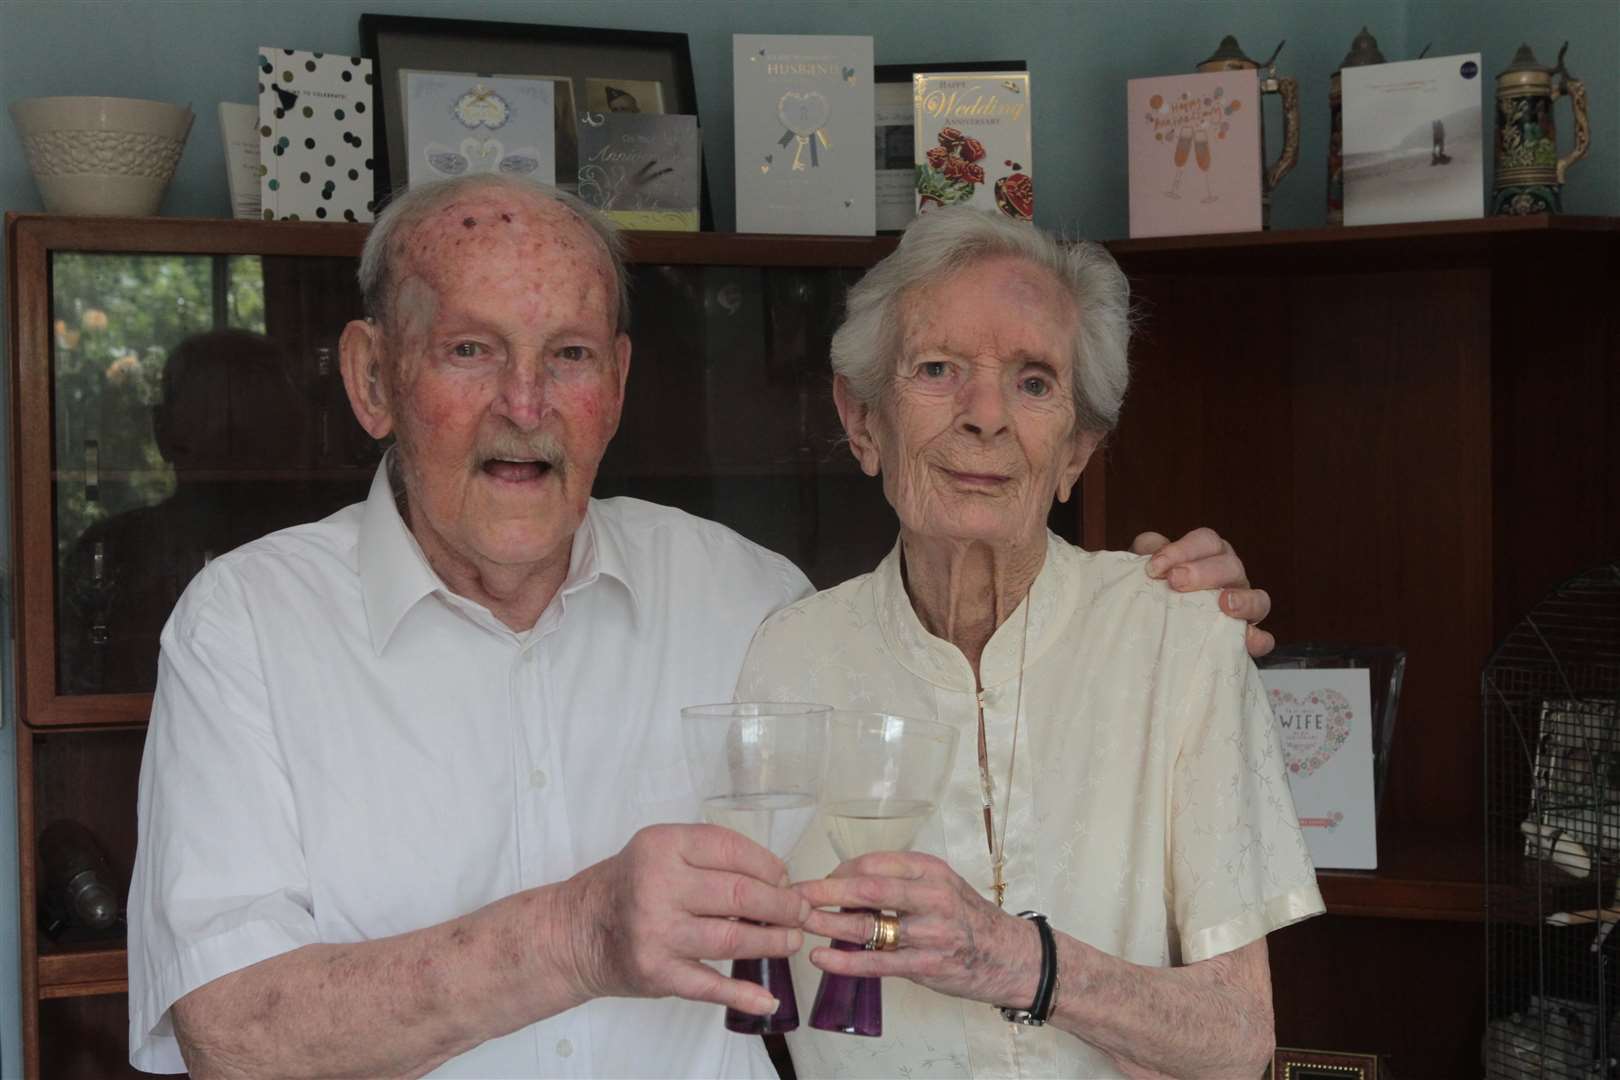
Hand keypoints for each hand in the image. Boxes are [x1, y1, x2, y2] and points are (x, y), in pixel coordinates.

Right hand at [569, 824, 809, 1015]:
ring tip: (792, 941)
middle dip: (782, 905)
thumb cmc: (628, 885)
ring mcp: (657, 932)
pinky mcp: (657, 972)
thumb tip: (774, 880)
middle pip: (741, 894)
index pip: (733, 850)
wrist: (576, 930)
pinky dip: (743, 994)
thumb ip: (708, 859)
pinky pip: (709, 986)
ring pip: (733, 938)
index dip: (770, 866)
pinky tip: (768, 997)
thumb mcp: (660, 851)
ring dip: (773, 942)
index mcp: (663, 846)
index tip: (785, 878)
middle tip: (801, 911)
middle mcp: (658, 886)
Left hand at [793, 852, 1040, 1009]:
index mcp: (930, 869)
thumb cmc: (968, 919)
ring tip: (800, 924)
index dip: (838, 871)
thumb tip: (845, 884)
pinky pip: (878, 963)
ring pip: (868, 925)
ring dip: (827, 924)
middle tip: (793, 896)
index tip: (819, 882)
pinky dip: (845, 961)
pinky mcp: (928, 966)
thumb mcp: (940, 886)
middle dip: (823, 891)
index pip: (873, 862)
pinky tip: (821, 958)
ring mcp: (931, 932)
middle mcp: (931, 895)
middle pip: (866, 887)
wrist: (1011, 957)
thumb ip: (899, 882)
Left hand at [1133, 527, 1273, 657]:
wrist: (1148, 628)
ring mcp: (1243, 607)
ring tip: (1224, 604)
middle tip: (1176, 581)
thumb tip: (1150, 546)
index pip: (1206, 541)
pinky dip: (1258, 638)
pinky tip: (1248, 639)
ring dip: (1243, 599)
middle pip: (1231, 565)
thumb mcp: (1147, 569)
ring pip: (1258, 598)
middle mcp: (1231, 577)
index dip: (1182, 549)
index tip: (1154, 567)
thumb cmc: (1153, 591)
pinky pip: (1263, 638)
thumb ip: (1147, 551)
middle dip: (1204, 571)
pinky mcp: (1246, 639)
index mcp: (1209, 556)